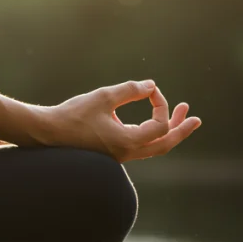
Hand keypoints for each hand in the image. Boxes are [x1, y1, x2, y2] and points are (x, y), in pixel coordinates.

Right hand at [36, 80, 200, 161]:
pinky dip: (152, 132)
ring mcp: (120, 155)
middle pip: (165, 144)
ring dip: (168, 130)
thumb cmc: (73, 115)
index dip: (161, 105)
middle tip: (195, 117)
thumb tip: (151, 86)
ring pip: (153, 147)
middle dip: (181, 129)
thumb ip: (129, 90)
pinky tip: (151, 119)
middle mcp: (127, 153)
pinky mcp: (113, 152)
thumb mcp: (103, 97)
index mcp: (128, 142)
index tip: (150, 90)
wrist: (47, 133)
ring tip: (180, 114)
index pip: (160, 125)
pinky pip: (141, 145)